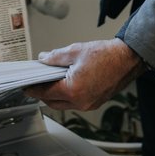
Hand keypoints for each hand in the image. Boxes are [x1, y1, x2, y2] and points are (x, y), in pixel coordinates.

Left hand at [24, 39, 146, 110]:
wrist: (128, 59)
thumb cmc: (107, 55)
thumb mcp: (75, 51)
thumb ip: (55, 57)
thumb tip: (43, 59)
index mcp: (73, 90)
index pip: (45, 93)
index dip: (33, 89)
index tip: (26, 87)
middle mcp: (81, 101)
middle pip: (53, 102)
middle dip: (43, 93)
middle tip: (37, 82)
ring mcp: (89, 104)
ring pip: (64, 104)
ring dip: (55, 95)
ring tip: (51, 81)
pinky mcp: (95, 102)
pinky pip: (75, 103)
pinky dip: (68, 95)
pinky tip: (66, 83)